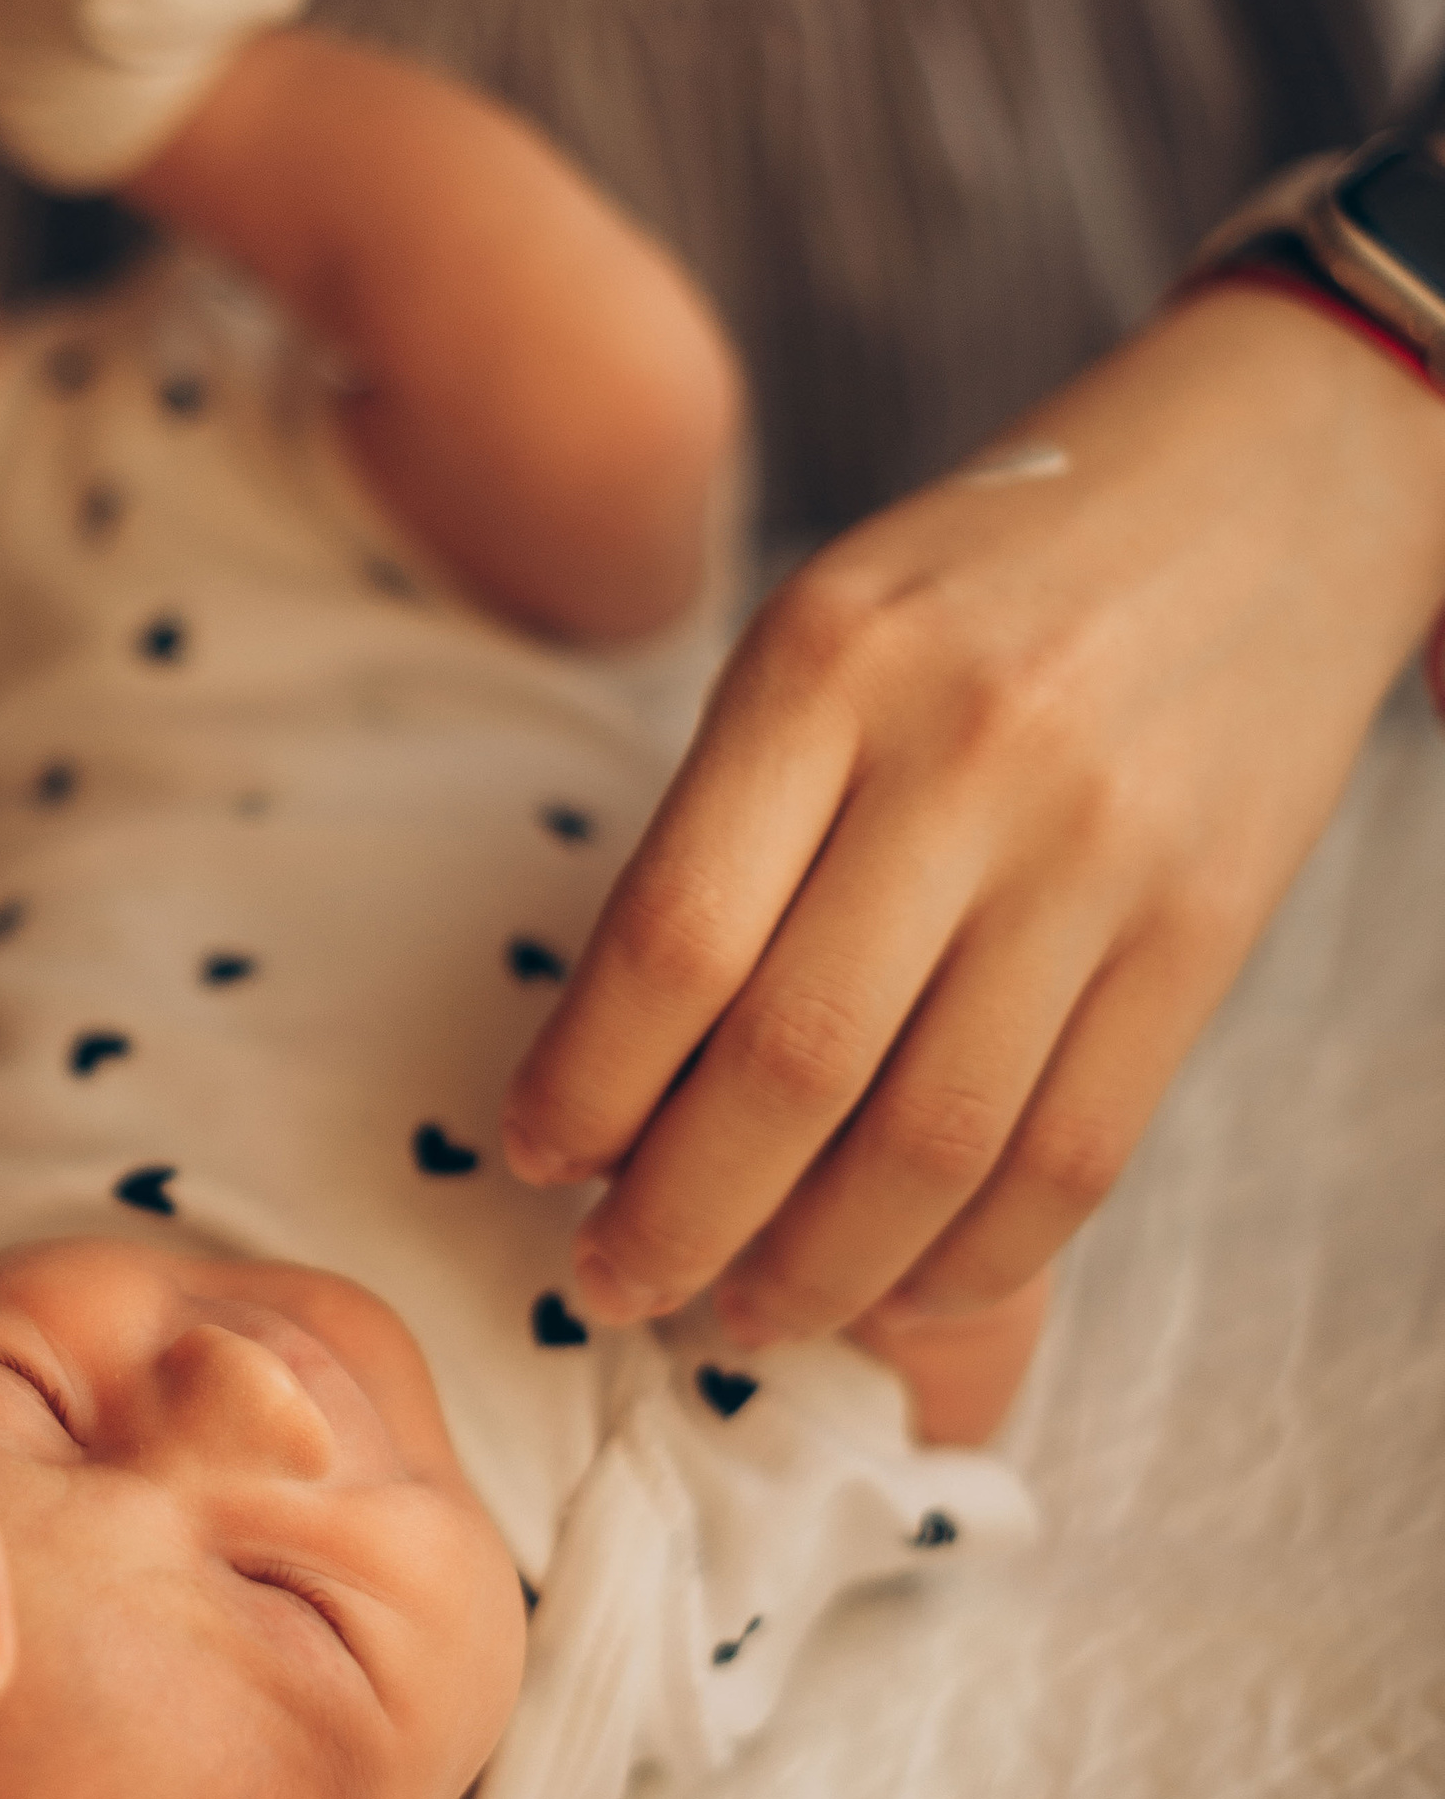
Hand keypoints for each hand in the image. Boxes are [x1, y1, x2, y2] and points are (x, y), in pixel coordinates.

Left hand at [505, 285, 1444, 1337]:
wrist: (1267, 482)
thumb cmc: (993, 576)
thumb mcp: (827, 628)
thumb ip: (729, 819)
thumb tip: (619, 1070)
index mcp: (827, 665)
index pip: (673, 936)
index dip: (587, 1086)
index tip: (532, 1161)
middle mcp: (966, 758)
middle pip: (793, 1064)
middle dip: (676, 1215)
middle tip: (612, 1286)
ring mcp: (1100, 852)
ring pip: (934, 1141)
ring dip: (816, 1269)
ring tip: (738, 1317)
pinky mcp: (1206, 929)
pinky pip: (1074, 1151)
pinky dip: (971, 1260)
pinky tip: (893, 1292)